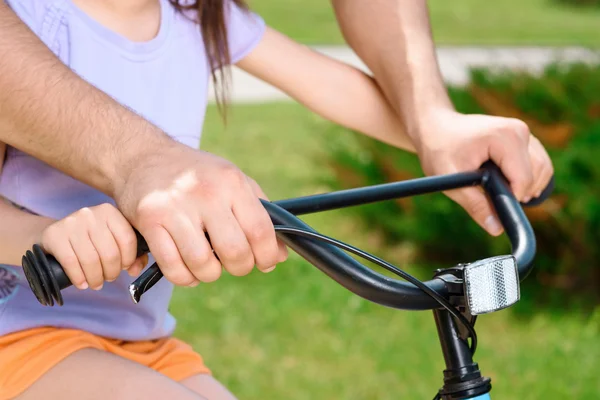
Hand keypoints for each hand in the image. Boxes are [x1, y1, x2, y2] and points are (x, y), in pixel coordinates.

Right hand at [39, 203, 147, 289]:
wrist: (55, 235)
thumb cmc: (91, 240)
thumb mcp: (112, 240)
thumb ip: (132, 254)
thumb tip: (135, 270)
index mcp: (109, 212)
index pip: (128, 239)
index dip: (128, 259)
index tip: (124, 268)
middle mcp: (91, 214)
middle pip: (110, 253)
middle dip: (112, 272)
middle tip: (109, 278)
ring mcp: (71, 223)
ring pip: (91, 260)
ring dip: (96, 278)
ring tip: (96, 283)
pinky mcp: (54, 235)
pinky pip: (71, 263)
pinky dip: (79, 278)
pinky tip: (82, 284)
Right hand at [113, 143, 287, 286]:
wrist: (143, 156)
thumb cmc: (196, 174)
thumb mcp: (232, 180)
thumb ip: (260, 214)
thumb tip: (280, 254)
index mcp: (231, 182)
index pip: (260, 231)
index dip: (268, 255)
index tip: (266, 262)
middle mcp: (205, 193)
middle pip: (235, 251)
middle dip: (241, 267)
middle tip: (235, 263)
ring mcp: (175, 207)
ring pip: (203, 264)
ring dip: (210, 274)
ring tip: (208, 265)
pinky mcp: (149, 221)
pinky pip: (173, 268)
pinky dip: (185, 277)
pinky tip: (188, 268)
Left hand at [414, 109, 552, 235]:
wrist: (435, 127)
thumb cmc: (439, 150)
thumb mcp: (452, 181)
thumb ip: (476, 205)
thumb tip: (496, 228)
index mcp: (505, 137)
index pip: (524, 180)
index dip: (510, 199)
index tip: (490, 203)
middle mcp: (520, 131)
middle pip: (538, 175)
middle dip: (519, 193)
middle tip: (490, 197)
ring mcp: (524, 132)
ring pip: (543, 170)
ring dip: (525, 187)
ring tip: (495, 189)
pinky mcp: (524, 137)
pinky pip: (538, 163)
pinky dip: (527, 178)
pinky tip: (505, 183)